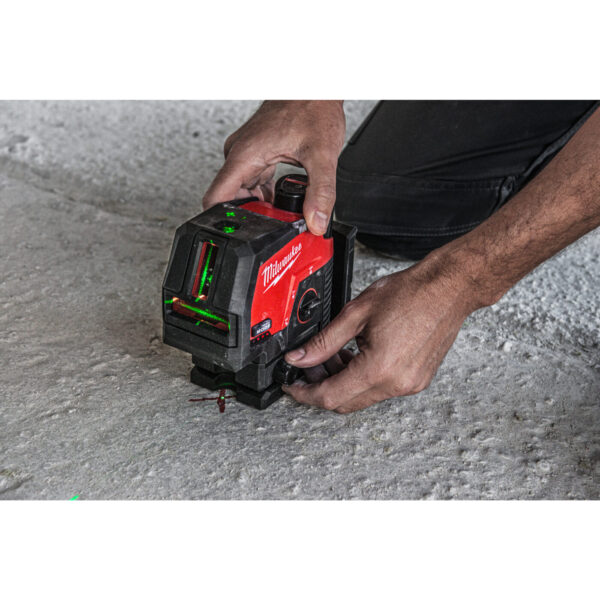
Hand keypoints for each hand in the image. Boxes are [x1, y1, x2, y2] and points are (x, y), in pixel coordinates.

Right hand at [202, 100, 345, 234]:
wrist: (315, 87)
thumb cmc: (312, 107)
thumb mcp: (322, 155)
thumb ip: (321, 192)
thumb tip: (316, 221)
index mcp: (244, 155)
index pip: (216, 198)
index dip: (223, 221)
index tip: (239, 234)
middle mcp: (240, 154)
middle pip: (231, 199)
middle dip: (251, 217)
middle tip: (275, 224)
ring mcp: (246, 153)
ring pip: (243, 191)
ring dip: (261, 206)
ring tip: (283, 211)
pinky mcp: (256, 153)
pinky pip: (253, 181)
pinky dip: (265, 194)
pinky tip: (283, 197)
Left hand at [282, 253, 479, 412]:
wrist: (448, 288)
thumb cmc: (410, 293)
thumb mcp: (356, 313)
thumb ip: (323, 341)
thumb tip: (300, 357)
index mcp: (379, 369)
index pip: (330, 396)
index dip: (305, 393)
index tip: (292, 387)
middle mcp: (396, 384)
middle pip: (346, 402)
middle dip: (322, 387)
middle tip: (309, 366)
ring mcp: (410, 384)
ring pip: (363, 396)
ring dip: (343, 381)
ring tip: (334, 354)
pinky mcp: (418, 380)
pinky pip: (381, 389)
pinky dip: (363, 378)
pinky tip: (357, 355)